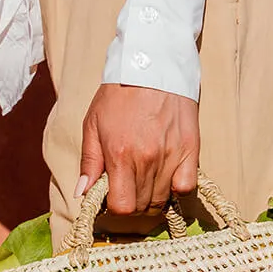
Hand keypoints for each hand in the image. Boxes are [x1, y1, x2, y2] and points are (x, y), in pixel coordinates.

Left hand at [77, 84, 199, 215]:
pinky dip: (176, 189)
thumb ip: (89, 162)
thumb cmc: (118, 94)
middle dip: (132, 203)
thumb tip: (82, 193)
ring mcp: (171, 156)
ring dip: (151, 197)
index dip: (116, 206)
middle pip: (142, 207)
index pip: (122, 207)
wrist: (152, 64)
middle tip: (128, 187)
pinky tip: (167, 179)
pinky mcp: (190, 150)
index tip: (113, 195)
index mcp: (120, 155)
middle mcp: (147, 159)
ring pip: (162, 199)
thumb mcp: (93, 124)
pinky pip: (186, 187)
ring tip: (145, 181)